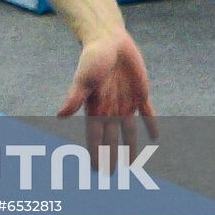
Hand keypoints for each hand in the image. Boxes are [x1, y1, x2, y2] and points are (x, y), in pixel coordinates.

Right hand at [57, 30, 157, 171]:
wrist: (108, 39)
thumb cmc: (92, 58)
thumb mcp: (83, 78)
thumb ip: (74, 98)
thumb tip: (60, 116)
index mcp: (96, 108)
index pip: (95, 137)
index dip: (96, 154)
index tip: (95, 169)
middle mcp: (110, 108)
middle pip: (111, 139)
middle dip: (111, 156)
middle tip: (111, 175)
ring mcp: (126, 102)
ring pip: (129, 131)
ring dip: (130, 147)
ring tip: (130, 164)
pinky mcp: (140, 93)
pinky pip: (147, 112)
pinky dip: (151, 123)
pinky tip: (155, 136)